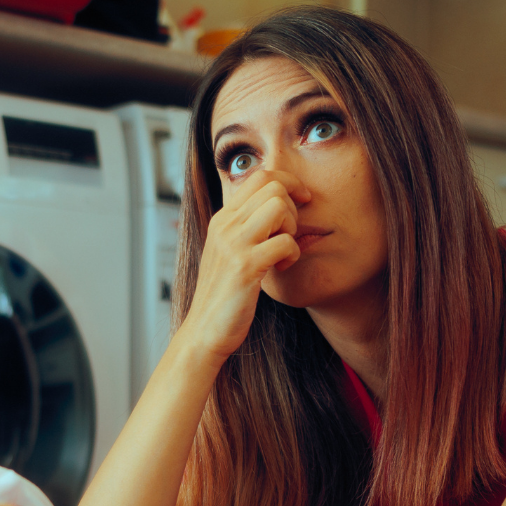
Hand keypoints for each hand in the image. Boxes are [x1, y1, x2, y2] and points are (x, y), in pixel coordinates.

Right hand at [174, 170, 310, 365]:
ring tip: (284, 249)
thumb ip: (245, 228)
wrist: (205, 330)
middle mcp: (225, 225)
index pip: (259, 176)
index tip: (301, 200)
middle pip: (273, 186)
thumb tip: (278, 206)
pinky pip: (285, 242)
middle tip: (288, 233)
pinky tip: (281, 267)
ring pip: (279, 206)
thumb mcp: (229, 252)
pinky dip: (292, 254)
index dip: (288, 182)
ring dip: (292, 227)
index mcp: (222, 219)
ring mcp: (233, 244)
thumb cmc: (224, 294)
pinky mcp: (245, 267)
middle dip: (292, 206)